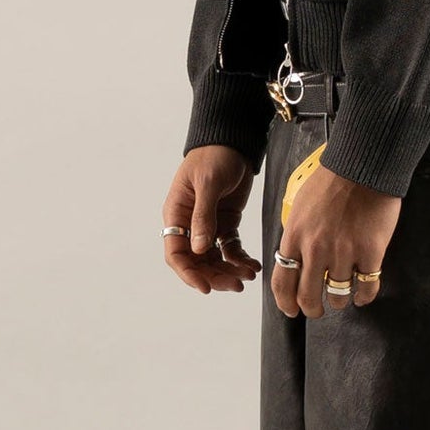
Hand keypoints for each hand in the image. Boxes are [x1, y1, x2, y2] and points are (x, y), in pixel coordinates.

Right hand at [162, 146, 260, 295]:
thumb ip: (203, 217)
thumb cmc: (213, 156)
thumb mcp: (208, 184)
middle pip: (197, 261)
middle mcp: (190, 224)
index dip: (188, 273)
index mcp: (177, 215)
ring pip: (214, 259)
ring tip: (248, 276)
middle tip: (236, 285)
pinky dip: (240, 259)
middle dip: (215, 276)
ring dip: (229, 271)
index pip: (176, 253)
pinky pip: (230, 248)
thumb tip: (199, 249)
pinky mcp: (226, 223)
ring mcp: (208, 226)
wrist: (234, 142)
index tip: (205, 287)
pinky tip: (253, 265)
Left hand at [271, 157, 398, 319]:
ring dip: (339, 300)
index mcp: (295, 236)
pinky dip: (364, 296)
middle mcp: (316, 249)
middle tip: (317, 310)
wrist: (362, 165)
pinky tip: (363, 295)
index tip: (291, 310)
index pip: (282, 282)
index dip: (286, 303)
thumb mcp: (300, 205)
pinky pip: (366, 287)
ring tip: (343, 296)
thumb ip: (297, 233)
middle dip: (312, 309)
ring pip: (338, 294)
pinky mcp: (370, 252)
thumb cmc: (331, 180)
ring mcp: (344, 252)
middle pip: (308, 296)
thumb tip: (295, 255)